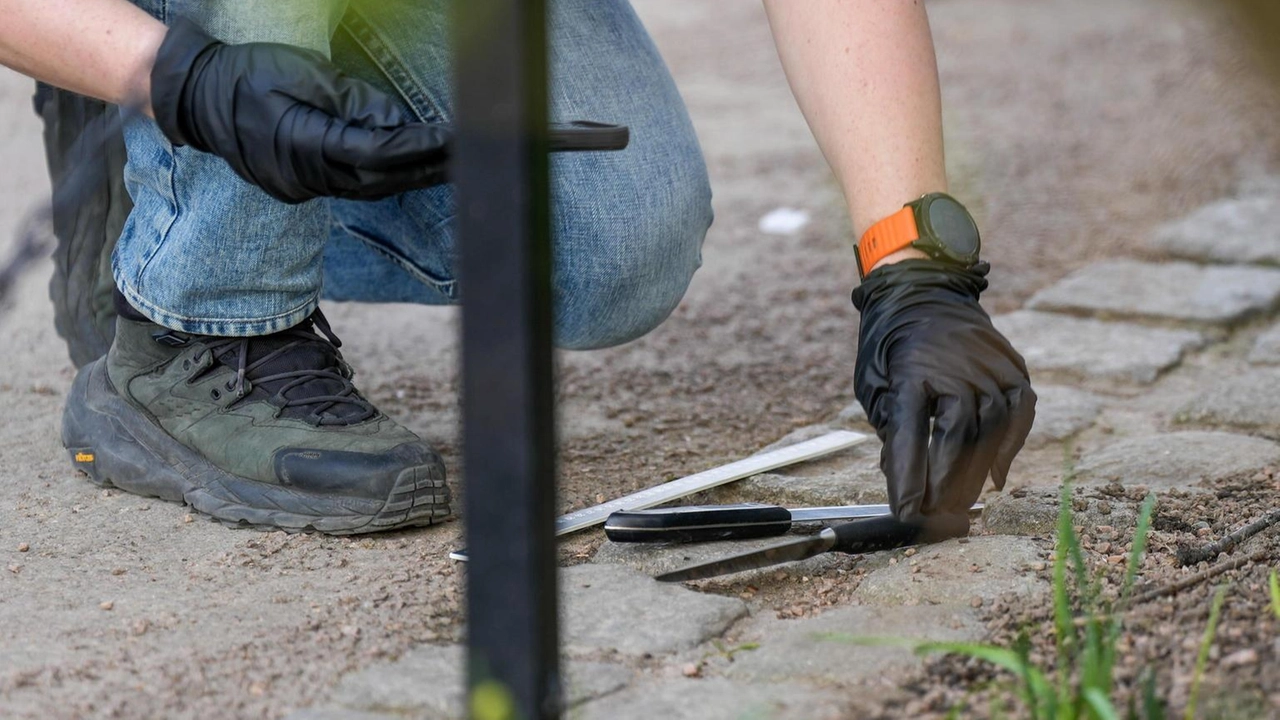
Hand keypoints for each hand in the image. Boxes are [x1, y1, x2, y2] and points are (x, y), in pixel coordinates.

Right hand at [149, 18, 448, 202]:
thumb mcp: (301, 72)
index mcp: (301, 144)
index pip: (374, 154)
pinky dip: (383, 178)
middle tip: (466, 157)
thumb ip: (351, 101)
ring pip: (367, 188)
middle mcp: (302, 176)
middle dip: (424, 169)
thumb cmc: (246, 75)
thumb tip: (395, 122)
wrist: (196, 98)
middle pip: (378, 180)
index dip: (416, 149)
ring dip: (408, 177)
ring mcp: (298, 187)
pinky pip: (352, 187)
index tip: (450, 139)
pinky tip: (409, 169)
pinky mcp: (298, 188)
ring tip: (448, 164)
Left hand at [851, 259, 1034, 537]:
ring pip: (990, 431)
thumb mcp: (875, 388)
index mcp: (910, 372)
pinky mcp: (1012, 369)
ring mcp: (989, 367)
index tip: (906, 511)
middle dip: (945, 485)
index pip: (910, 434)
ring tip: (960, 505)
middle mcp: (955, 368)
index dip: (909, 477)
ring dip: (975, 475)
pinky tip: (995, 477)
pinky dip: (1009, 449)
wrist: (923, 295)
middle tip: (935, 518)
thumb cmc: (891, 349)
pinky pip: (1018, 415)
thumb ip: (891, 432)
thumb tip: (906, 485)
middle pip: (956, 438)